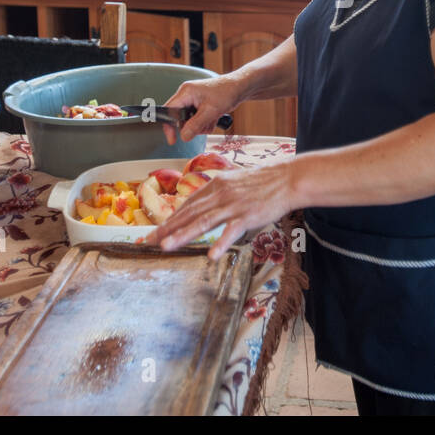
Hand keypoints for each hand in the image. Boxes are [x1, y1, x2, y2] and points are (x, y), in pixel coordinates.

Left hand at [143, 160, 298, 259]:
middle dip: (166, 229)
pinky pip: (231, 232)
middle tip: (148, 241)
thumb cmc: (262, 182)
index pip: (187, 205)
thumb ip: (217, 193)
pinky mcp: (247, 216)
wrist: (287, 179)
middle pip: (189, 214)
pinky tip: (211, 255)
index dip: (169, 219)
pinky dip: (221, 243)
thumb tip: (201, 204)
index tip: (155, 231)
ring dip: (182, 235)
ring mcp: (233, 205)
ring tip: (166, 247)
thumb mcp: (234, 182)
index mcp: (215, 185)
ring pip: (203, 222)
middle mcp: (220, 194)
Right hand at [161, 74, 243, 144]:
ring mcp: (193, 101)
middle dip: (192, 126)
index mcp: (186, 92)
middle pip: (180, 119)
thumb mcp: (210, 111)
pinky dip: (205, 123)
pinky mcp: (200, 106)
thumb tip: (184, 137)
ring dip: (201, 125)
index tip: (172, 140)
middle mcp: (187, 95)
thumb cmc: (226, 92)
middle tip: (205, 123)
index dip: (169, 126)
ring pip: (189, 122)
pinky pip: (197, 120)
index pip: (169, 111)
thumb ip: (195, 125)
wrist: (240, 88)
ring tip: (212, 118)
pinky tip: (214, 118)